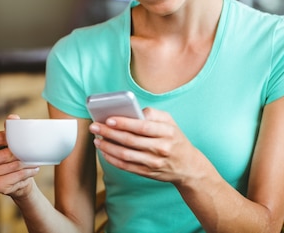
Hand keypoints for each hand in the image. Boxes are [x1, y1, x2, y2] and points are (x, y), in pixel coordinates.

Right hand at [0, 114, 39, 197]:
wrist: (11, 182)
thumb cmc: (8, 158)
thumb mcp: (6, 143)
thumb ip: (9, 130)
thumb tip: (12, 118)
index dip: (14, 137)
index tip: (27, 137)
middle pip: (6, 153)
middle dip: (23, 152)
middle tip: (35, 151)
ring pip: (13, 165)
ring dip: (27, 163)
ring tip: (36, 160)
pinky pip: (15, 177)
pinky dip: (27, 173)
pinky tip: (33, 169)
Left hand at [89, 108, 206, 185]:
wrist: (188, 166)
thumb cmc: (175, 139)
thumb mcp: (171, 122)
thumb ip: (153, 114)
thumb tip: (133, 110)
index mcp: (167, 132)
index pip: (142, 127)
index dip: (124, 123)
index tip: (109, 119)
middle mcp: (161, 148)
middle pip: (130, 140)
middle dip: (109, 133)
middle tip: (95, 127)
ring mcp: (153, 162)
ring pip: (125, 155)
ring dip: (108, 147)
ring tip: (97, 139)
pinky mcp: (147, 173)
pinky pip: (126, 166)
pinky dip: (112, 159)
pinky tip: (104, 151)